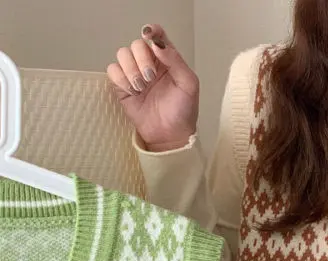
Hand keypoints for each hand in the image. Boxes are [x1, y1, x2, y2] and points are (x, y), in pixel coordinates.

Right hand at [107, 24, 199, 152]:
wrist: (170, 136)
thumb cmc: (183, 112)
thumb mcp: (189, 85)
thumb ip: (176, 61)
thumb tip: (157, 43)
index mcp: (167, 60)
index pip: (156, 35)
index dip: (151, 31)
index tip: (149, 36)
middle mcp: (150, 63)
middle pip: (136, 44)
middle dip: (142, 59)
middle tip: (151, 77)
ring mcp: (135, 74)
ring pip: (122, 54)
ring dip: (131, 70)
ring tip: (142, 87)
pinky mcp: (122, 86)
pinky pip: (113, 70)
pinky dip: (121, 79)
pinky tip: (133, 91)